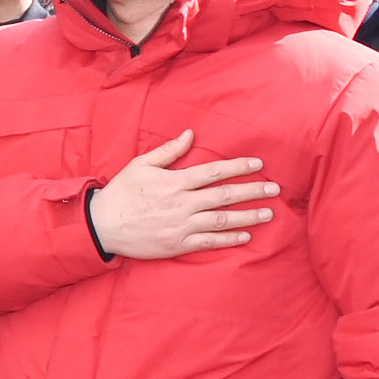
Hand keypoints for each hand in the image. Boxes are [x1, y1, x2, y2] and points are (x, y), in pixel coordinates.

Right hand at [85, 130, 274, 258]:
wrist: (103, 225)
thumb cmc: (122, 192)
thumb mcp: (141, 165)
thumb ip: (169, 151)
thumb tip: (190, 134)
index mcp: (175, 182)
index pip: (214, 172)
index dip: (238, 167)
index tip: (258, 165)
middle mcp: (183, 203)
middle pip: (225, 195)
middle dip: (252, 191)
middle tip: (274, 189)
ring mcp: (182, 225)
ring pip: (222, 219)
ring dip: (248, 216)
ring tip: (268, 213)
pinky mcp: (178, 244)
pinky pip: (210, 242)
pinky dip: (229, 239)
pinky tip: (246, 236)